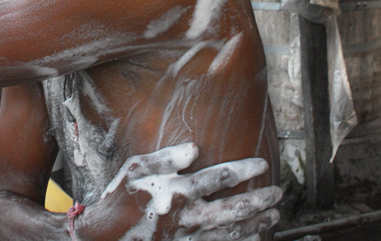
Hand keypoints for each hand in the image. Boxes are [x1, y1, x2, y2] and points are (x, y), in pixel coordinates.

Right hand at [80, 143, 280, 240]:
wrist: (102, 238)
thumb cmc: (119, 199)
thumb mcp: (136, 168)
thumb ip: (167, 157)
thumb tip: (195, 148)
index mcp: (178, 191)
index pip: (220, 178)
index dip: (245, 170)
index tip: (262, 165)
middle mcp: (188, 217)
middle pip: (234, 208)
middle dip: (259, 201)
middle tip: (278, 194)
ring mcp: (188, 238)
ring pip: (232, 233)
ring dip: (256, 224)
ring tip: (273, 217)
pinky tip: (253, 239)